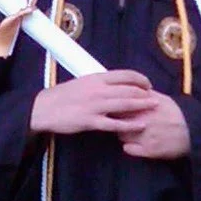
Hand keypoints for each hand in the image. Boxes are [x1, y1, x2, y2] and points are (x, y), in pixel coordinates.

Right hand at [30, 70, 154, 135]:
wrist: (43, 108)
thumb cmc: (63, 96)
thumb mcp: (82, 83)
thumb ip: (99, 84)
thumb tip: (114, 84)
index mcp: (96, 78)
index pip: (124, 75)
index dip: (139, 79)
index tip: (148, 84)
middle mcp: (98, 90)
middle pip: (128, 90)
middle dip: (145, 94)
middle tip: (157, 98)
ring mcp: (95, 106)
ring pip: (124, 105)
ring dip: (141, 106)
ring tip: (154, 107)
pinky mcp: (90, 121)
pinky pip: (114, 124)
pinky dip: (129, 125)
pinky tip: (140, 125)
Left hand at [118, 92, 190, 159]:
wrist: (193, 133)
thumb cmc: (177, 115)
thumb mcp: (164, 99)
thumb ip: (146, 94)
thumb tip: (133, 89)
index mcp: (145, 106)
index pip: (121, 105)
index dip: (118, 108)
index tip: (118, 110)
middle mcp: (143, 120)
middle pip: (117, 120)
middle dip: (118, 121)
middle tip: (122, 123)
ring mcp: (144, 136)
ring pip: (121, 135)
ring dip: (123, 135)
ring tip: (129, 134)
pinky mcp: (148, 150)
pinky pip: (128, 149)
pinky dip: (128, 148)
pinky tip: (132, 146)